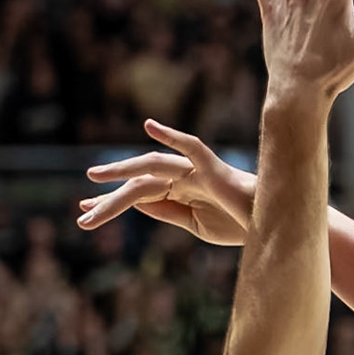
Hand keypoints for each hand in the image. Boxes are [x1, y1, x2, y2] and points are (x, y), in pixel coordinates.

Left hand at [79, 121, 256, 243]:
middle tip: (82, 209)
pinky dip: (172, 135)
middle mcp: (184, 177)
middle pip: (139, 183)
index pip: (138, 195)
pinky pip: (191, 146)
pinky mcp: (213, 167)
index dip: (111, 203)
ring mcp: (197, 170)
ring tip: (95, 177)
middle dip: (110, 196)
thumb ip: (167, 212)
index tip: (85, 211)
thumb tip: (138, 203)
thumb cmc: (241, 224)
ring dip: (124, 170)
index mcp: (180, 193)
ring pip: (153, 166)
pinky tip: (150, 126)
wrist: (271, 228)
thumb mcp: (194, 225)